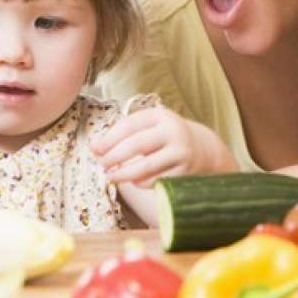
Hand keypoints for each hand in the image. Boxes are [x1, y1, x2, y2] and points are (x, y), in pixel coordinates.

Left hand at [91, 107, 237, 186]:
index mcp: (161, 115)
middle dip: (114, 157)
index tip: (95, 149)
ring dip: (123, 174)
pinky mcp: (184, 171)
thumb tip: (95, 149)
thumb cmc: (164, 137)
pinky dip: (140, 182)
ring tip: (110, 177)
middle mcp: (173, 131)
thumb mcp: (150, 127)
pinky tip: (134, 180)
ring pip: (145, 166)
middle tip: (101, 165)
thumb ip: (124, 134)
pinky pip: (155, 180)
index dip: (109, 138)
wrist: (202, 149)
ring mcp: (180, 151)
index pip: (129, 125)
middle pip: (136, 145)